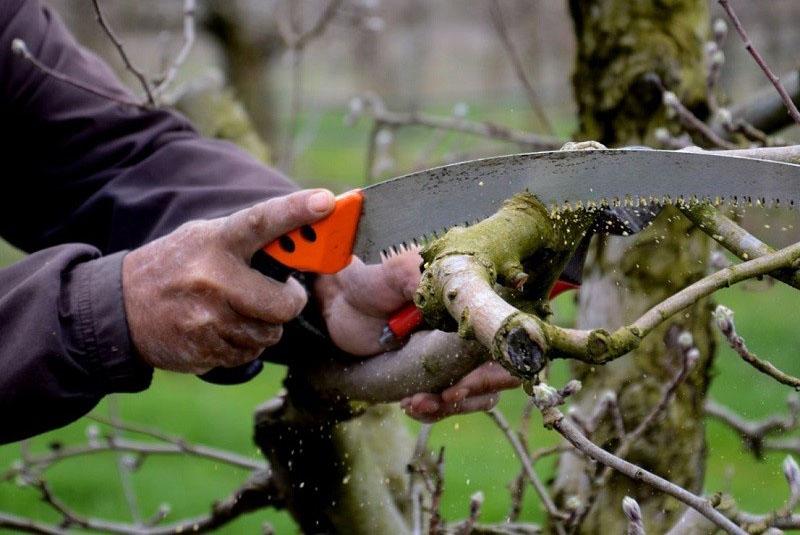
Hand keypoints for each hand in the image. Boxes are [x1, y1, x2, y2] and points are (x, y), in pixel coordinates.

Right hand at [123, 189, 334, 372]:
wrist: (120, 308)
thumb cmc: (176, 267)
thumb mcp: (204, 239)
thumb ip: (247, 240)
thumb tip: (303, 236)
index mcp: (216, 242)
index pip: (261, 221)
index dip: (295, 210)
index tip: (326, 200)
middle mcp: (213, 279)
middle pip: (283, 304)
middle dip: (288, 303)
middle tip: (279, 295)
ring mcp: (206, 318)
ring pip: (269, 334)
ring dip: (263, 326)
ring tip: (235, 310)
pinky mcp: (202, 349)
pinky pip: (248, 354)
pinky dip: (243, 345)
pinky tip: (219, 329)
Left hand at [313, 249, 520, 420]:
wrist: (339, 304)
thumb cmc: (369, 279)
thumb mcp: (394, 272)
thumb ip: (424, 279)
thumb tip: (453, 292)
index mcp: (474, 299)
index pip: (509, 334)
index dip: (499, 360)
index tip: (468, 378)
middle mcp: (474, 329)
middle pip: (503, 370)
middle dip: (477, 390)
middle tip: (447, 395)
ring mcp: (458, 355)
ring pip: (481, 394)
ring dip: (454, 405)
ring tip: (415, 402)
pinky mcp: (438, 375)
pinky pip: (451, 403)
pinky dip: (434, 410)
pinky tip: (409, 404)